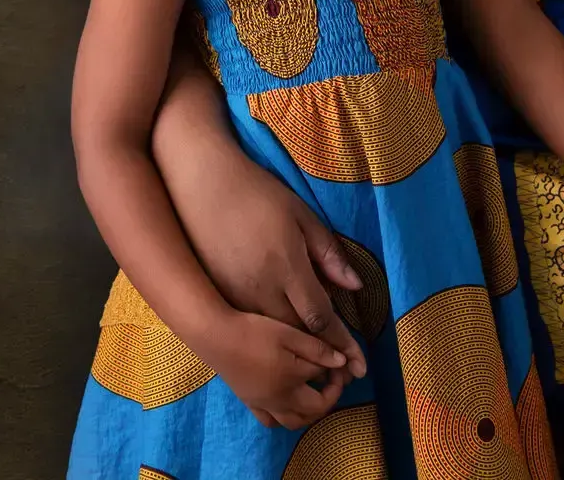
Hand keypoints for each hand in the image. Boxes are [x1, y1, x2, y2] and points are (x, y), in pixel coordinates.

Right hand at [174, 154, 366, 380]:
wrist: (204, 188)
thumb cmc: (259, 195)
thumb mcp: (301, 216)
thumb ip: (328, 253)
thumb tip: (355, 287)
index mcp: (287, 267)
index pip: (321, 317)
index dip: (342, 341)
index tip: (359, 361)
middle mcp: (262, 290)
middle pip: (299, 336)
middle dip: (325, 357)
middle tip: (347, 374)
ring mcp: (237, 297)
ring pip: (275, 338)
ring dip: (299, 355)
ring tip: (322, 369)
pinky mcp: (221, 297)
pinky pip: (252, 328)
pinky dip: (273, 340)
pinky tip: (285, 346)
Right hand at [205, 309, 349, 428]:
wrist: (217, 338)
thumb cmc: (255, 332)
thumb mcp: (290, 335)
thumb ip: (318, 350)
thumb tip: (342, 362)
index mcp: (292, 383)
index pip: (324, 385)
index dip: (336, 373)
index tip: (339, 359)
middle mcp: (280, 401)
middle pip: (312, 412)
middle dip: (328, 398)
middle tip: (331, 378)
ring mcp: (263, 404)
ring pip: (292, 422)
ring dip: (308, 412)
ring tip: (313, 391)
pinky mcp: (249, 401)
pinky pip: (270, 420)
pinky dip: (283, 417)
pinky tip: (286, 399)